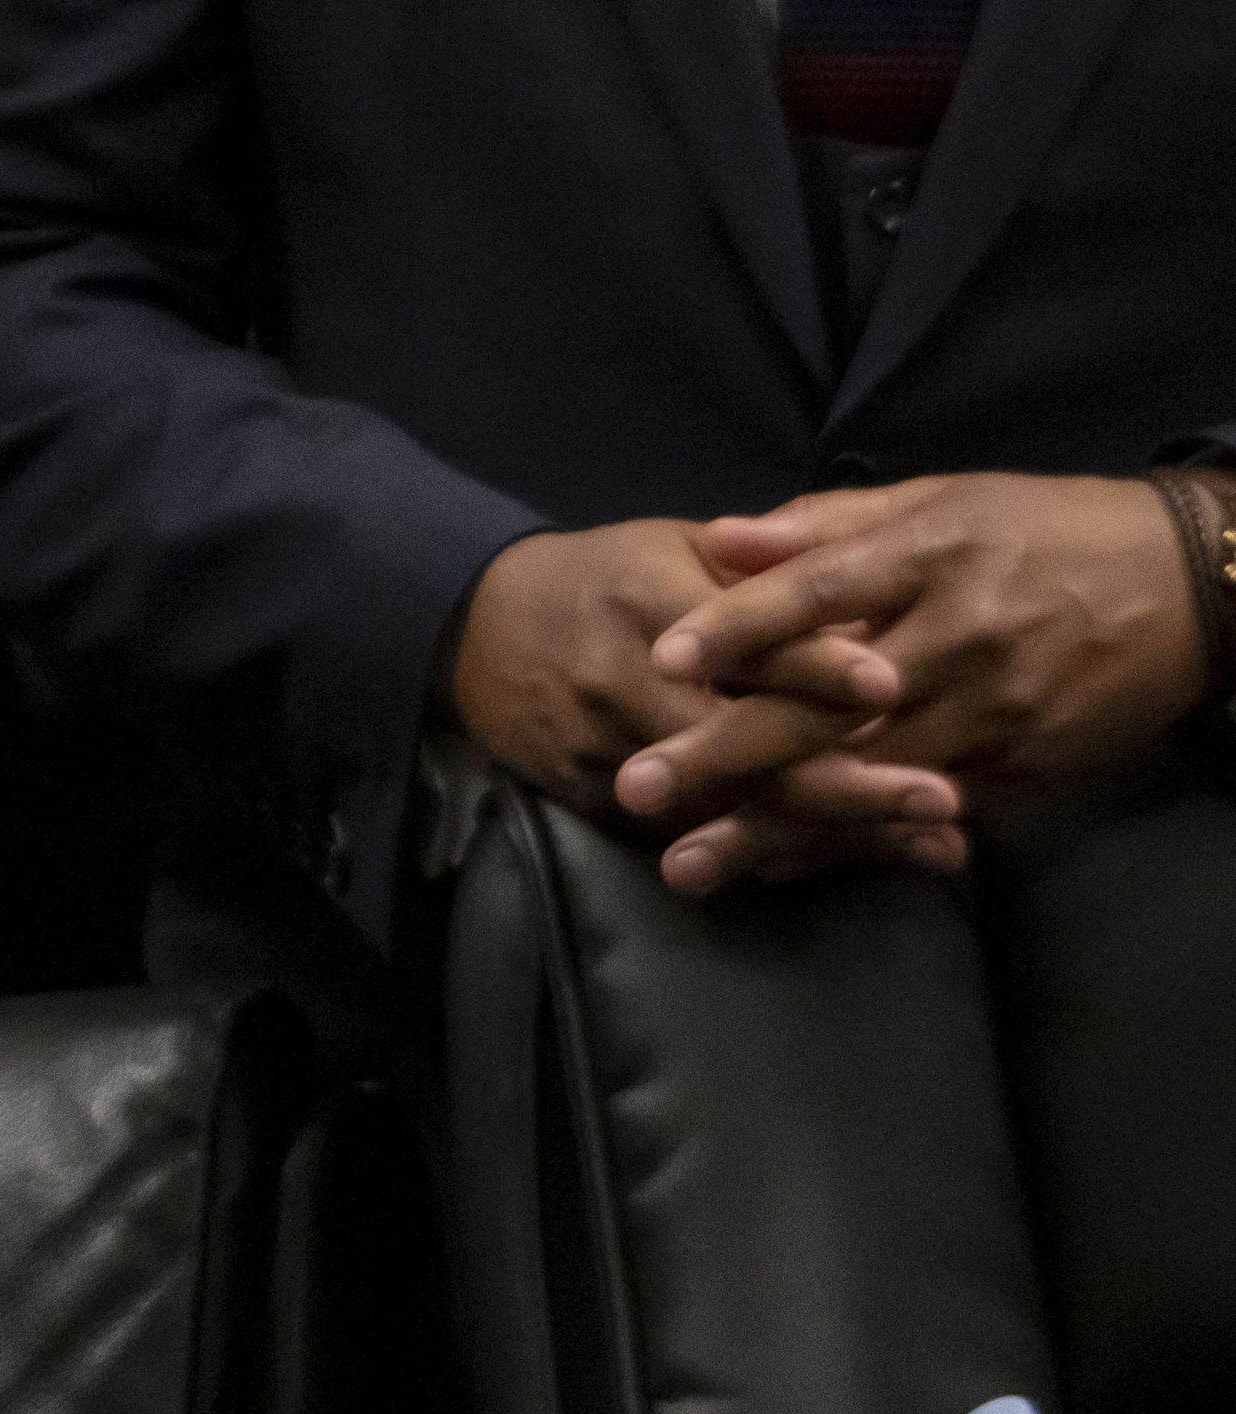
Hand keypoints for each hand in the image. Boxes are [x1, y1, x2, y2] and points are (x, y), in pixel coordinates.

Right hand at [445, 520, 951, 895]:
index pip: (744, 638)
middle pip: (747, 746)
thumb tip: (860, 580)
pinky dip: (775, 854)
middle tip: (945, 801)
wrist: (468, 629)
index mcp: (652, 605)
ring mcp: (610, 751)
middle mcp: (629, 682)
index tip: (893, 681)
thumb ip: (757, 569)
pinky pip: (694, 837)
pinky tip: (850, 864)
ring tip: (929, 851)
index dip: (815, 663)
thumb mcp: (668, 550)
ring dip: (835, 834)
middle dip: (851, 780)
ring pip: (730, 808)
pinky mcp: (594, 800)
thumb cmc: (596, 579)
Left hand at [646, 474, 1209, 813]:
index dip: (742, 623)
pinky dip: (851, 845)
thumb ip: (824, 526)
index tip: (665, 654)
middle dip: (728, 754)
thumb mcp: (940, 500)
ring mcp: (991, 717)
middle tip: (639, 788)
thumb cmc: (1044, 531)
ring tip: (690, 863)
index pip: (821, 591)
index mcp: (928, 558)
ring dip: (775, 827)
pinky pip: (921, 817)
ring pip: (865, 780)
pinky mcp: (1020, 773)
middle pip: (827, 706)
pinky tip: (784, 871)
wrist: (1192, 590)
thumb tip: (719, 539)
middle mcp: (955, 642)